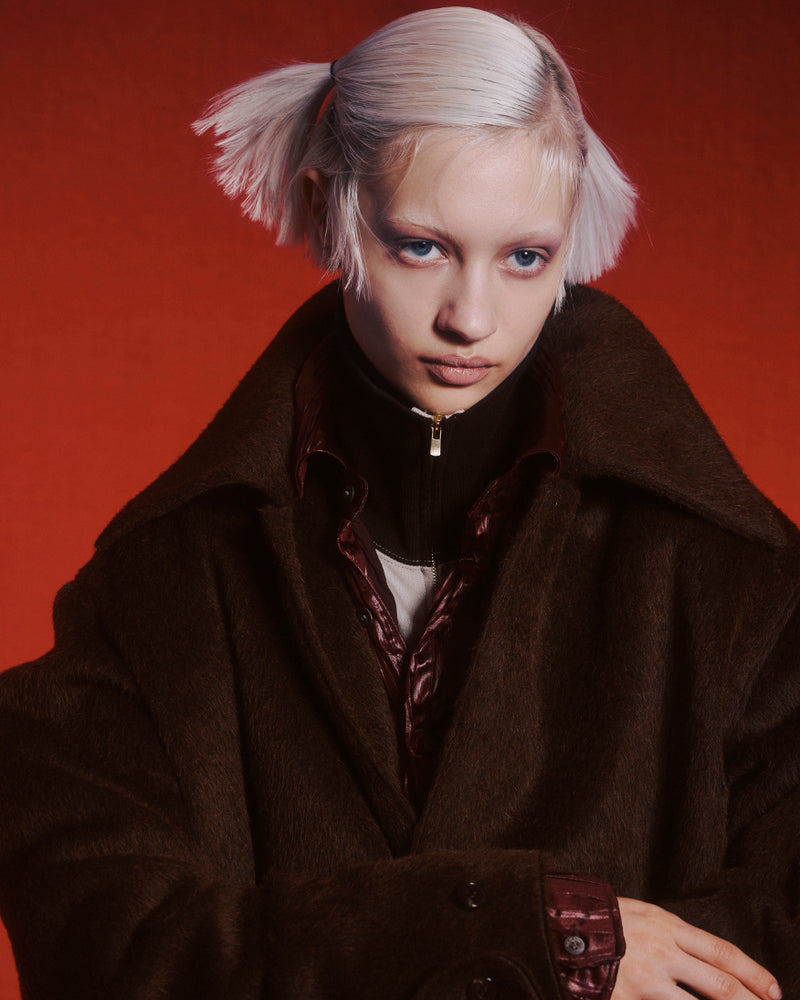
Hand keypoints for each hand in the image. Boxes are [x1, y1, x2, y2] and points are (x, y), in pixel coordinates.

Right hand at [614, 898, 780, 999]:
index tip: (774, 991)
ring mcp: (647, 980)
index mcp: (667, 926)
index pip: (723, 952)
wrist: (559, 923)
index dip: (753, 974)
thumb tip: (704, 959)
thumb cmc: (600, 917)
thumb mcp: (641, 914)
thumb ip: (671, 935)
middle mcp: (663, 952)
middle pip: (721, 985)